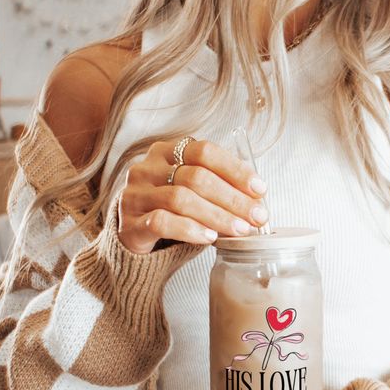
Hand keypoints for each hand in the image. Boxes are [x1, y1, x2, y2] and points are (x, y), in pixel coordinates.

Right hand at [116, 138, 268, 253]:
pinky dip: (190, 229)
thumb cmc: (172, 210)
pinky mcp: (130, 224)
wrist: (134, 235)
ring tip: (240, 229)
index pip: (204, 151)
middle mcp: (147, 168)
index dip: (235, 169)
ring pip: (181, 199)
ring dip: (217, 216)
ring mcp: (135, 195)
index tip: (260, 189)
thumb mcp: (194, 191)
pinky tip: (209, 237)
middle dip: (232, 198)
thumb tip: (257, 200)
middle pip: (196, 177)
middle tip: (257, 216)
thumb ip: (219, 188)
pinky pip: (162, 222)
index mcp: (166, 152)